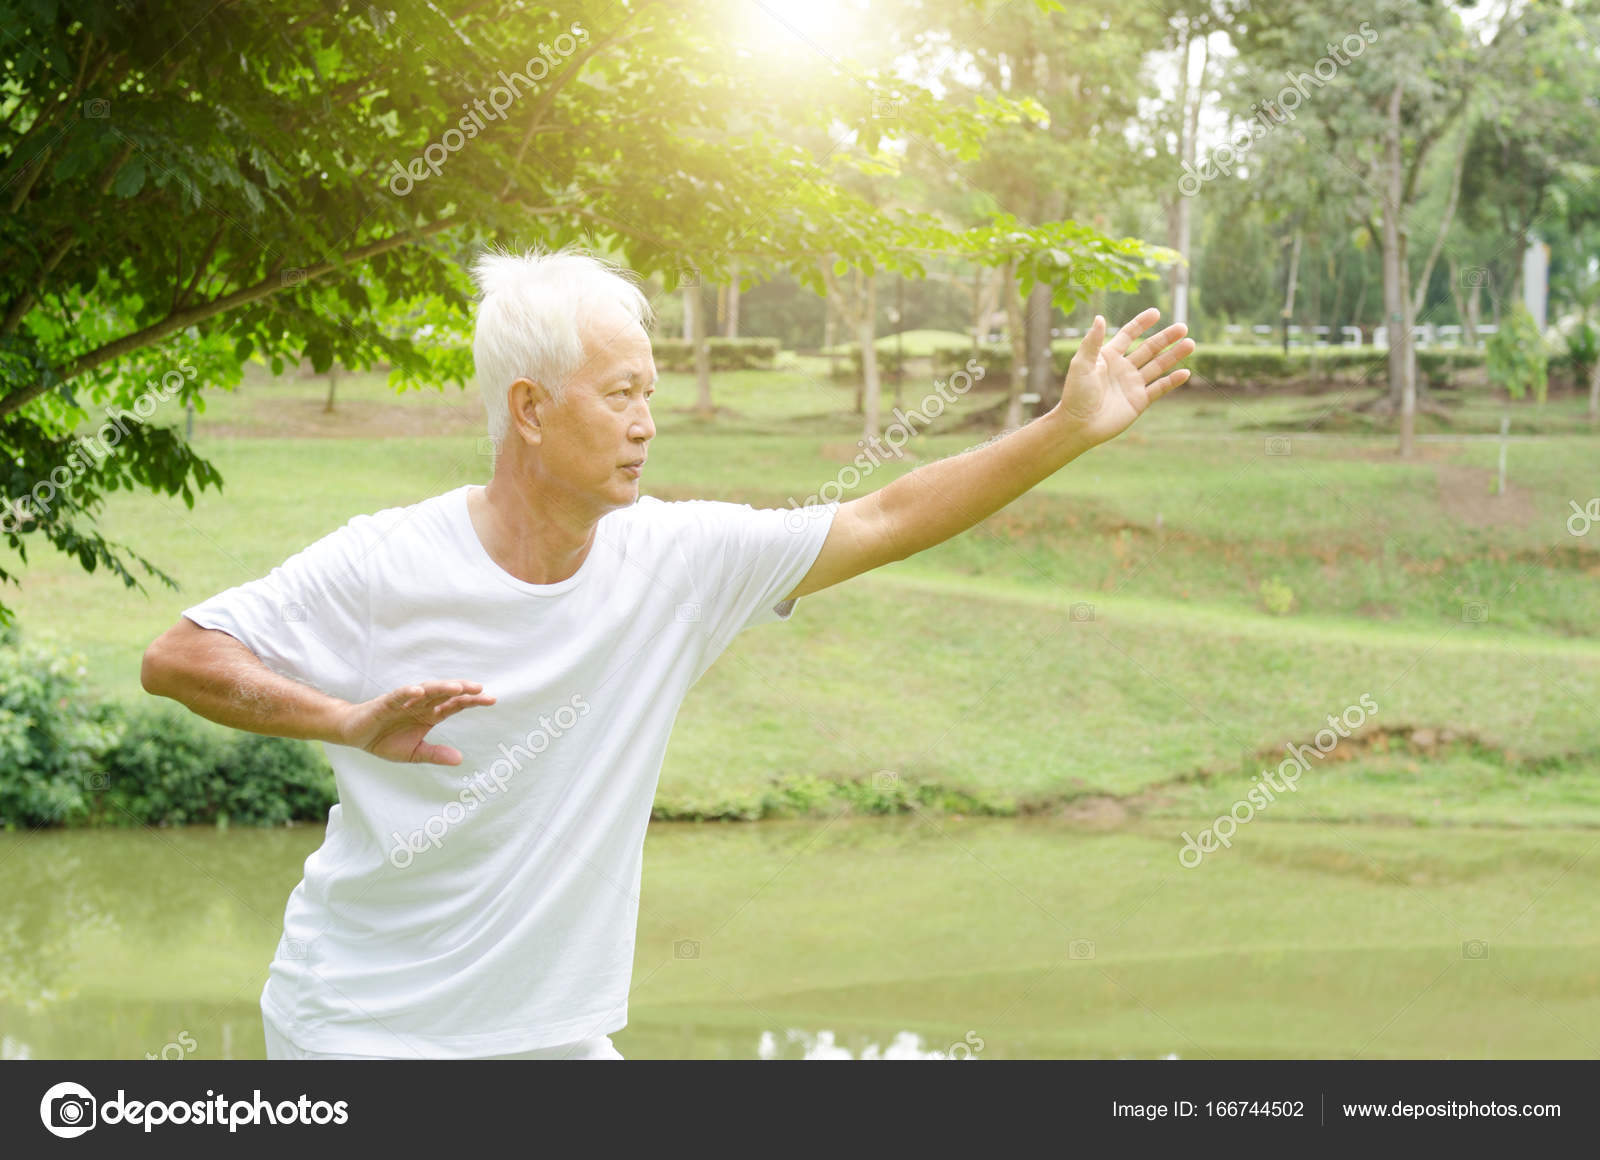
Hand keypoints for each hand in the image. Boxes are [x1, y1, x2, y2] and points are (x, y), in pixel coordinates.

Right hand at [337, 679, 496, 764]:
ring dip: (442, 688)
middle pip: (445, 694)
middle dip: (463, 691)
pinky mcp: (385, 703)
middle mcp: (420, 704)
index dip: (472, 701)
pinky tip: (420, 692)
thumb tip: (460, 760)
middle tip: (481, 690)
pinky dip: (409, 693)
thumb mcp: (413, 753)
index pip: (455, 705)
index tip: (492, 699)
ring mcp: (404, 701)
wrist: (354, 735)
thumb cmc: (384, 740)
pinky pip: (399, 695)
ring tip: (458, 687)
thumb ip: (435, 754)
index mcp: (429, 715)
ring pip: (426, 691)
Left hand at [1052, 308, 1194, 446]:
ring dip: (1174, 355)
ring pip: (1158, 366)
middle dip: (1165, 338)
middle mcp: (1123, 368)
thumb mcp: (1081, 364)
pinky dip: (1172, 381)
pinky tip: (1185, 372)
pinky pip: (1159, 388)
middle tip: (1183, 328)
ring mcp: (1132, 384)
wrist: (1078, 425)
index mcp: (1108, 356)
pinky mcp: (1139, 401)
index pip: (1129, 335)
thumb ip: (1092, 342)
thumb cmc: (1076, 394)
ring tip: (1190, 344)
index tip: (1156, 312)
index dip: (1141, 323)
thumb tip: (1099, 318)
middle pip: (1149, 348)